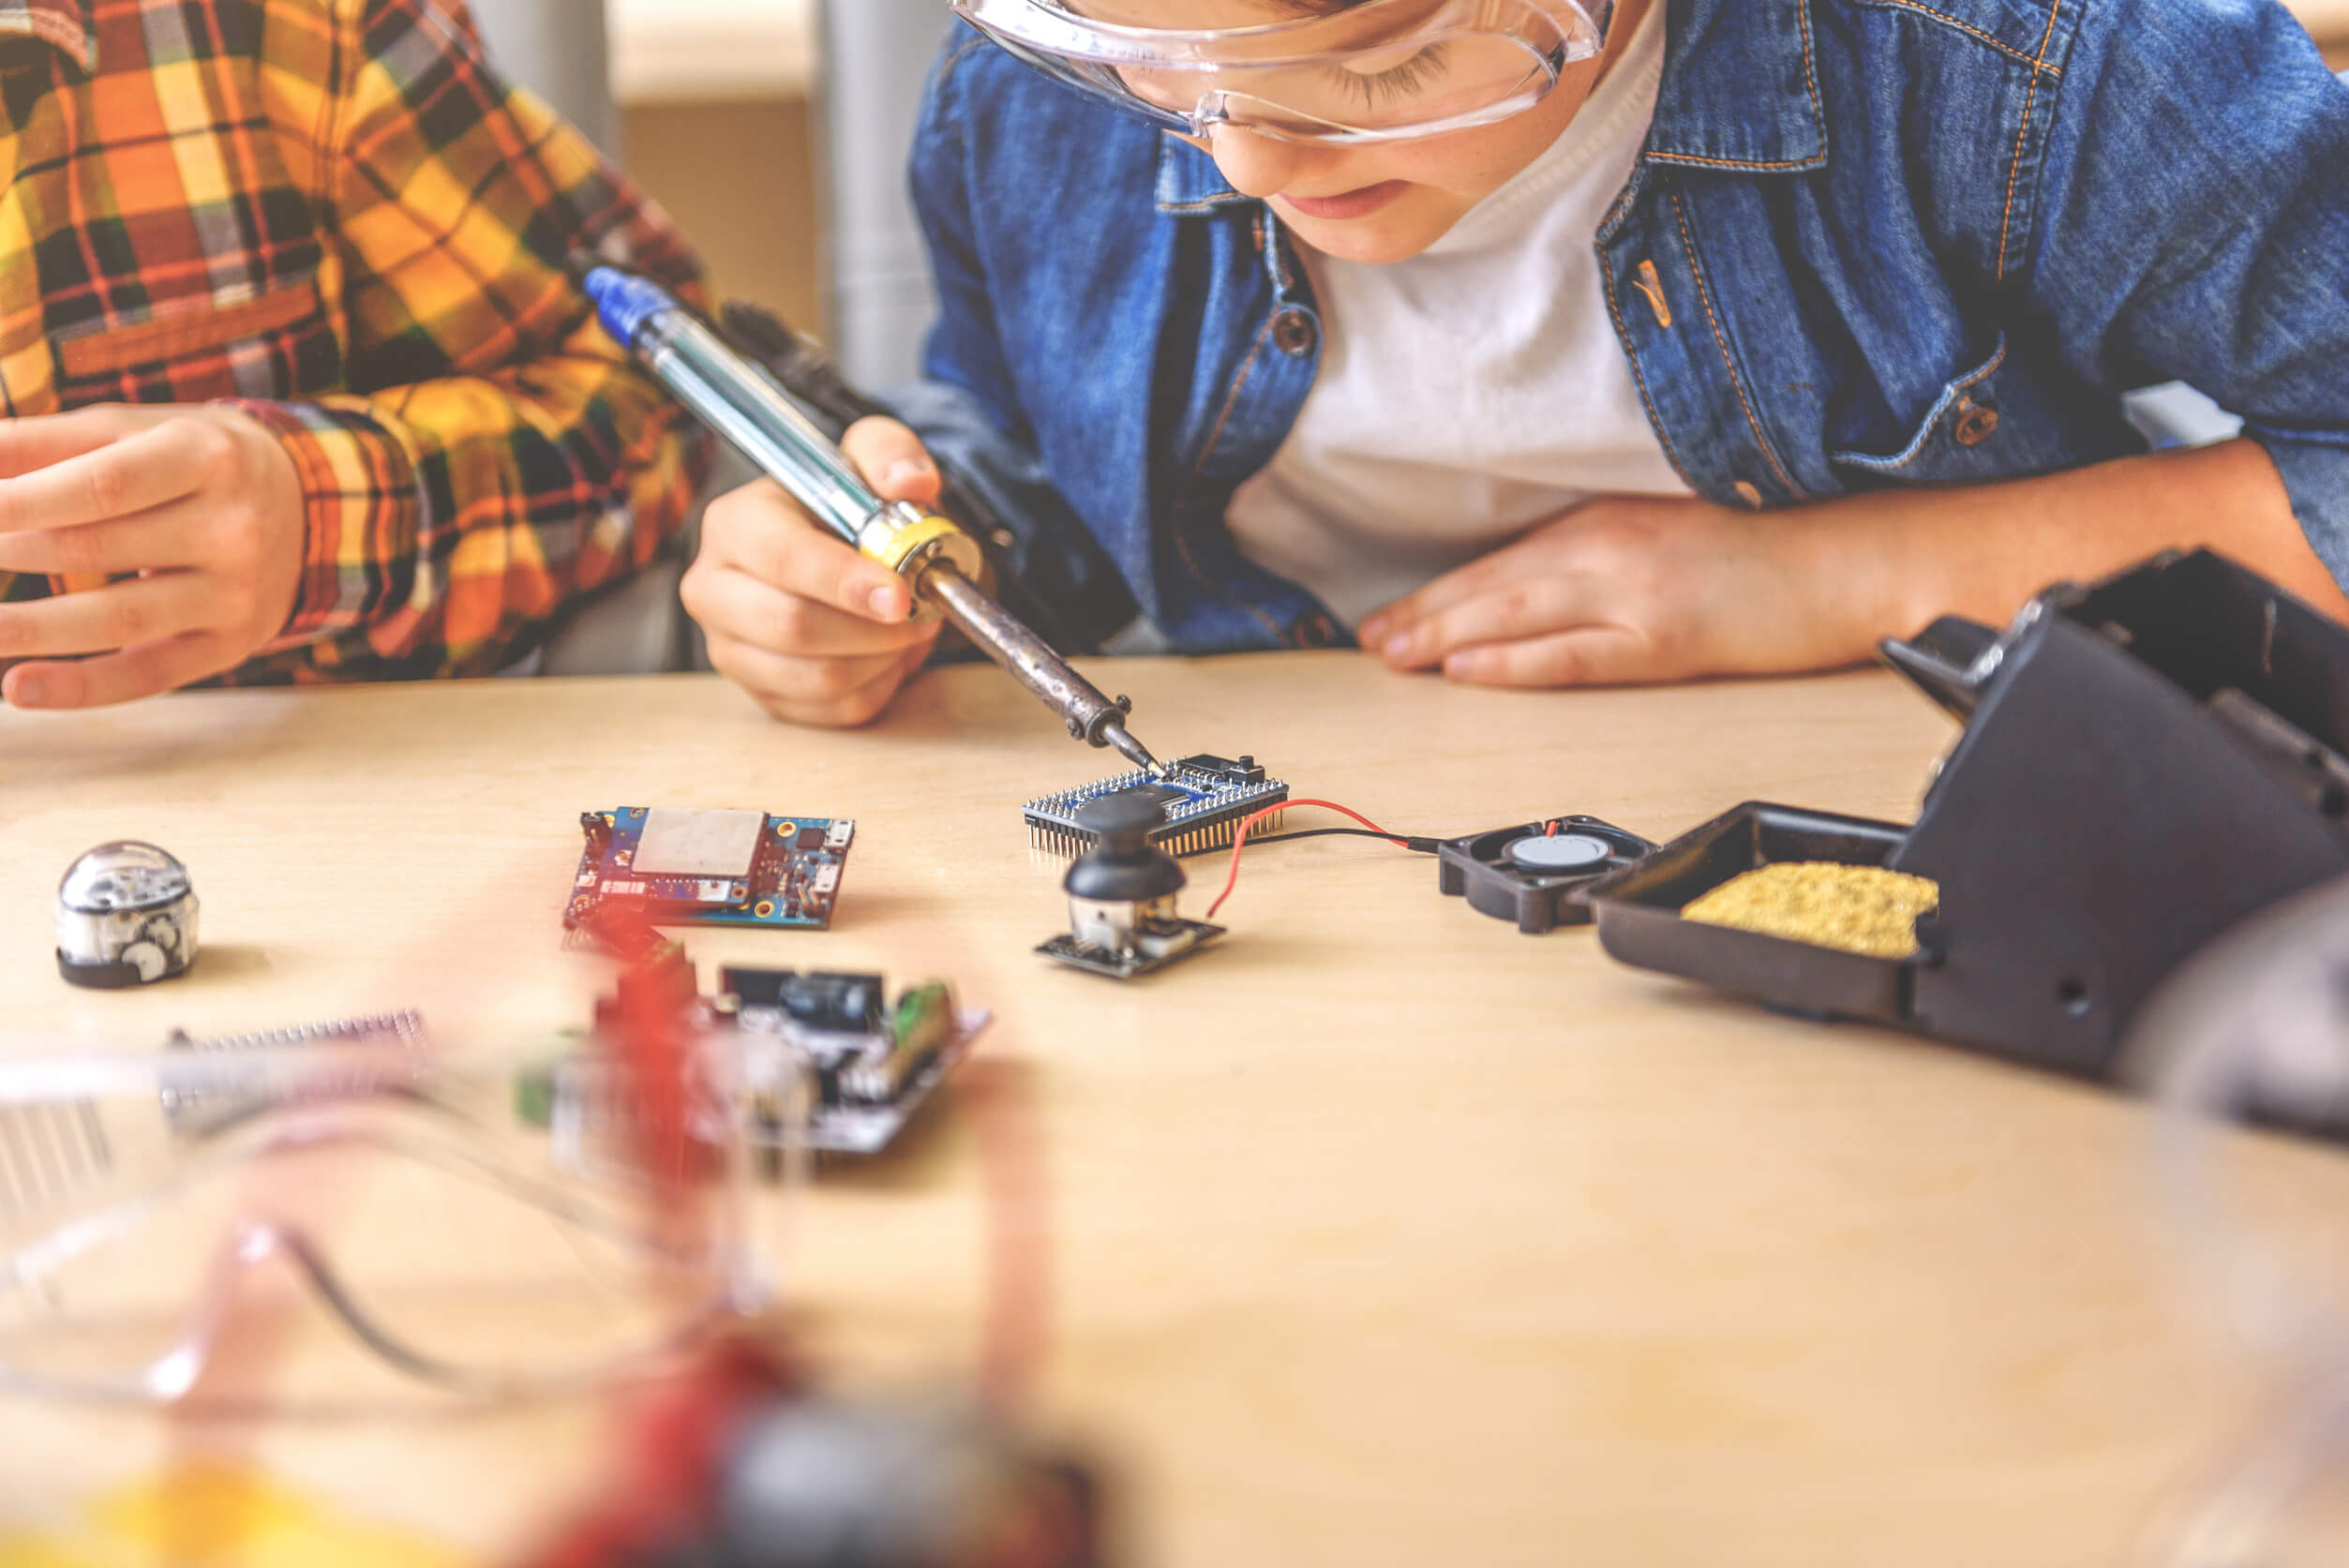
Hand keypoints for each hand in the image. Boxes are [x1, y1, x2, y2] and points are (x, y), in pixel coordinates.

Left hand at [0, 404, 305, 708]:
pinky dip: (78, 686)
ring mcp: (237, 594)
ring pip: (116, 619)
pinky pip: (147, 674)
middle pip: (98, 548)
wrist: (307, 506)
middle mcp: (234, 528)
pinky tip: (17, 686)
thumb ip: (47, 442)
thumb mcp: (135, 430)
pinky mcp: (230, 645)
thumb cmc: (193, 460)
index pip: (104, 484)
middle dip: (9, 551)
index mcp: (208, 457)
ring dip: (27, 627)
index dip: (21, 501)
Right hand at [682, 416, 943, 726]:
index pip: (782, 559)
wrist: (834, 552)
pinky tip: (888, 654)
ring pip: (817, 678)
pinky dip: (877, 687)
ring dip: (882, 659)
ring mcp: (731, 648)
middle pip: (792, 627)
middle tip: (921, 612)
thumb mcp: (868, 457)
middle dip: (872, 628)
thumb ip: (891, 453)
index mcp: (734, 524)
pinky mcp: (761, 693)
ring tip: (909, 629)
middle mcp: (714, 589)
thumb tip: (911, 481)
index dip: (845, 582)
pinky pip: (831, 711)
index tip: (899, 594)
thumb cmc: (844, 505)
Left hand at [1356, 495, 1882, 686]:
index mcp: (1612, 518)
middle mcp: (1611, 546)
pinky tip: (1467, 673)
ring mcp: (1635, 590)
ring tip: (1394, 657)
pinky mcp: (1665, 634)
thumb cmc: (1777, 546)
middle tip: (1370, 641)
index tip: (1392, 615)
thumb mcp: (1675, 530)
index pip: (1505, 558)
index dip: (1443, 590)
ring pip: (1515, 614)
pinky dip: (1513, 663)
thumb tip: (1545, 580)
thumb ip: (1610, 549)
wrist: (1856, 558)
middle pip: (1494, 585)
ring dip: (1446, 636)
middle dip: (1424, 614)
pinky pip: (1571, 655)